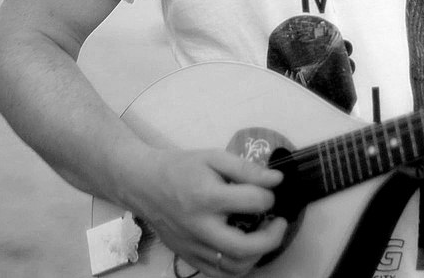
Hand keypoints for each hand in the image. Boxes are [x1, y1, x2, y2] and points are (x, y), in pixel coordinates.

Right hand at [124, 148, 288, 276]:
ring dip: (258, 255)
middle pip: (245, 247)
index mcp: (207, 196)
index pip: (253, 202)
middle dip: (272, 237)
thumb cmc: (181, 167)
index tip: (270, 190)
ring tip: (263, 236)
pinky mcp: (188, 257)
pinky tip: (244, 249)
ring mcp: (193, 246)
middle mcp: (200, 227)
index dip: (269, 195)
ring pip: (234, 267)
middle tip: (280, 223)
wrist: (143, 184)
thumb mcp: (214, 157)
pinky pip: (219, 273)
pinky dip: (238, 266)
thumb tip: (276, 180)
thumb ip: (246, 168)